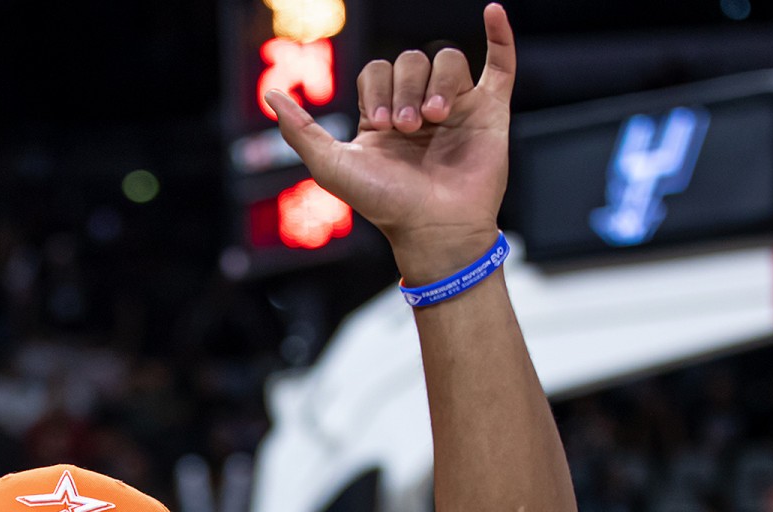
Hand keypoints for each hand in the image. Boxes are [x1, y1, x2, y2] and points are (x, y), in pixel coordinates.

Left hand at [269, 4, 515, 282]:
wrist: (433, 229)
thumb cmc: (385, 204)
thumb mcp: (332, 166)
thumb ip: (301, 130)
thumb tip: (271, 93)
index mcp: (384, 118)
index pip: (377, 71)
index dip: (377, 88)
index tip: (380, 124)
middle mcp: (420, 109)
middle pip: (411, 61)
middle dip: (406, 88)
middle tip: (408, 127)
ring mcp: (458, 108)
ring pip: (447, 59)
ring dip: (438, 82)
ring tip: (435, 118)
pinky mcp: (490, 112)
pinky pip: (500, 64)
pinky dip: (500, 36)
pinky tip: (493, 12)